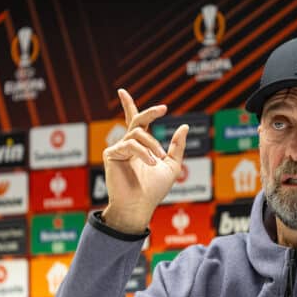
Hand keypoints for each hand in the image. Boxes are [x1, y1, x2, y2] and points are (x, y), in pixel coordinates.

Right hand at [101, 89, 188, 232]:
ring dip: (153, 145)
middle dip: (150, 112)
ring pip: (138, 133)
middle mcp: (128, 145)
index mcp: (140, 146)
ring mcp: (119, 149)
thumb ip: (177, 146)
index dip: (128, 105)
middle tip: (163, 108)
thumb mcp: (172, 166)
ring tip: (158, 160)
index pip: (134, 121)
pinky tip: (151, 163)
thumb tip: (183, 126)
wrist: (141, 205)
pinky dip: (143, 152)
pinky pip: (130, 144)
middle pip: (136, 120)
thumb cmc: (155, 190)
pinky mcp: (112, 155)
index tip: (122, 91)